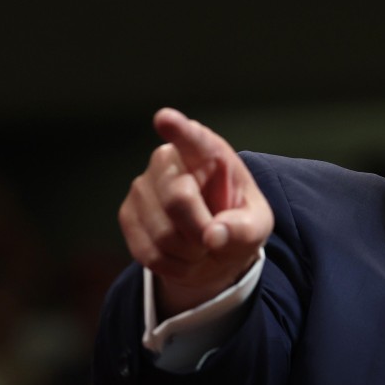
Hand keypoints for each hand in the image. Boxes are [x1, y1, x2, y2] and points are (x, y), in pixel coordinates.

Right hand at [118, 108, 273, 316]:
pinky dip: (175, 265)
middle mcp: (169, 162)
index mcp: (207, 153)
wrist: (211, 249)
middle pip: (179, 199)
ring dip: (191, 252)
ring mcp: (143, 187)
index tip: (166, 119)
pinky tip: (183, 254)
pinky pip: (150, 254)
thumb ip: (244, 229)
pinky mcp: (128, 215)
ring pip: (164, 234)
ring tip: (201, 245)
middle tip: (216, 236)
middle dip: (202, 230)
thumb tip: (213, 235)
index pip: (192, 138)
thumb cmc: (237, 224)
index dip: (179, 129)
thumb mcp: (257, 226)